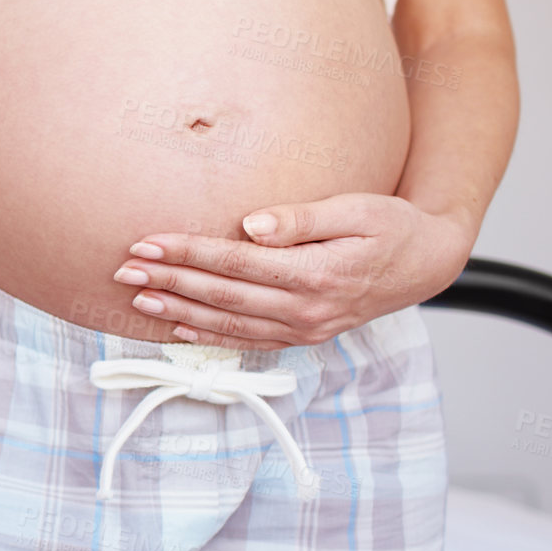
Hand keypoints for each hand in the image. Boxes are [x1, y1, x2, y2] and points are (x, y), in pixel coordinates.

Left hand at [112, 193, 474, 348]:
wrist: (426, 262)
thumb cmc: (391, 226)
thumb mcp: (356, 209)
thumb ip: (301, 218)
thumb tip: (251, 224)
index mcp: (315, 275)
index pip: (234, 264)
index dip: (186, 253)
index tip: (147, 243)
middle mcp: (306, 310)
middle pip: (222, 296)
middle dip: (168, 282)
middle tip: (124, 271)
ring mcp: (304, 329)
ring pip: (228, 324)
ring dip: (178, 311)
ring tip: (137, 299)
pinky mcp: (302, 336)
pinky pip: (246, 341)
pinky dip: (208, 336)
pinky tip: (177, 326)